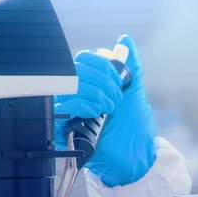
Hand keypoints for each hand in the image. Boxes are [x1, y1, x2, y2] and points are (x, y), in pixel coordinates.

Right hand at [55, 35, 155, 186]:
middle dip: (101, 82)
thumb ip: (130, 66)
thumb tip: (125, 40)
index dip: (102, 67)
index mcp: (90, 85)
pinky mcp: (61, 129)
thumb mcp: (134, 92)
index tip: (119, 84)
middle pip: (75, 70)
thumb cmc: (135, 128)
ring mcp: (67, 111)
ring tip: (107, 109)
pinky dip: (82, 104)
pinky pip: (61, 106)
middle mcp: (75, 95)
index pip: (83, 60)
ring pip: (69, 86)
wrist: (136, 156)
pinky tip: (95, 113)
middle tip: (115, 101)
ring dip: (95, 94)